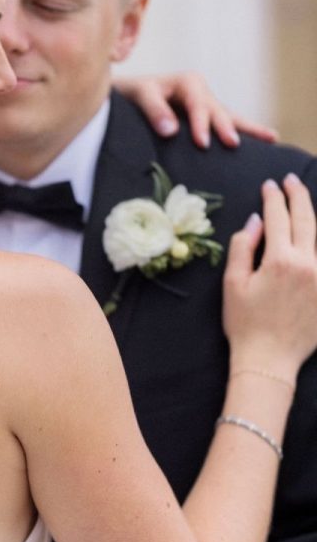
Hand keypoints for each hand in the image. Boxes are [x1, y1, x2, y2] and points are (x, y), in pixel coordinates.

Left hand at [113, 71, 277, 148]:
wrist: (128, 96)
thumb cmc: (132, 95)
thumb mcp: (140, 96)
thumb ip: (154, 110)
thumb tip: (170, 130)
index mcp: (187, 83)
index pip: (197, 104)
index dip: (200, 123)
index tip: (202, 143)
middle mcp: (201, 93)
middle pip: (218, 111)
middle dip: (225, 127)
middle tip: (232, 144)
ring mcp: (207, 106)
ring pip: (229, 117)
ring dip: (248, 128)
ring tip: (270, 137)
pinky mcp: (207, 119)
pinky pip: (227, 124)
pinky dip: (245, 131)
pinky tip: (268, 139)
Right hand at [224, 174, 316, 376]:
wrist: (270, 359)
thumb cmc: (245, 324)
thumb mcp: (234, 284)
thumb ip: (243, 247)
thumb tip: (255, 221)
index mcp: (280, 260)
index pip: (278, 218)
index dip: (273, 198)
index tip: (269, 186)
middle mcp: (308, 263)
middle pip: (306, 219)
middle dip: (297, 197)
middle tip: (290, 181)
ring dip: (311, 216)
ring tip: (303, 203)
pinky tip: (314, 236)